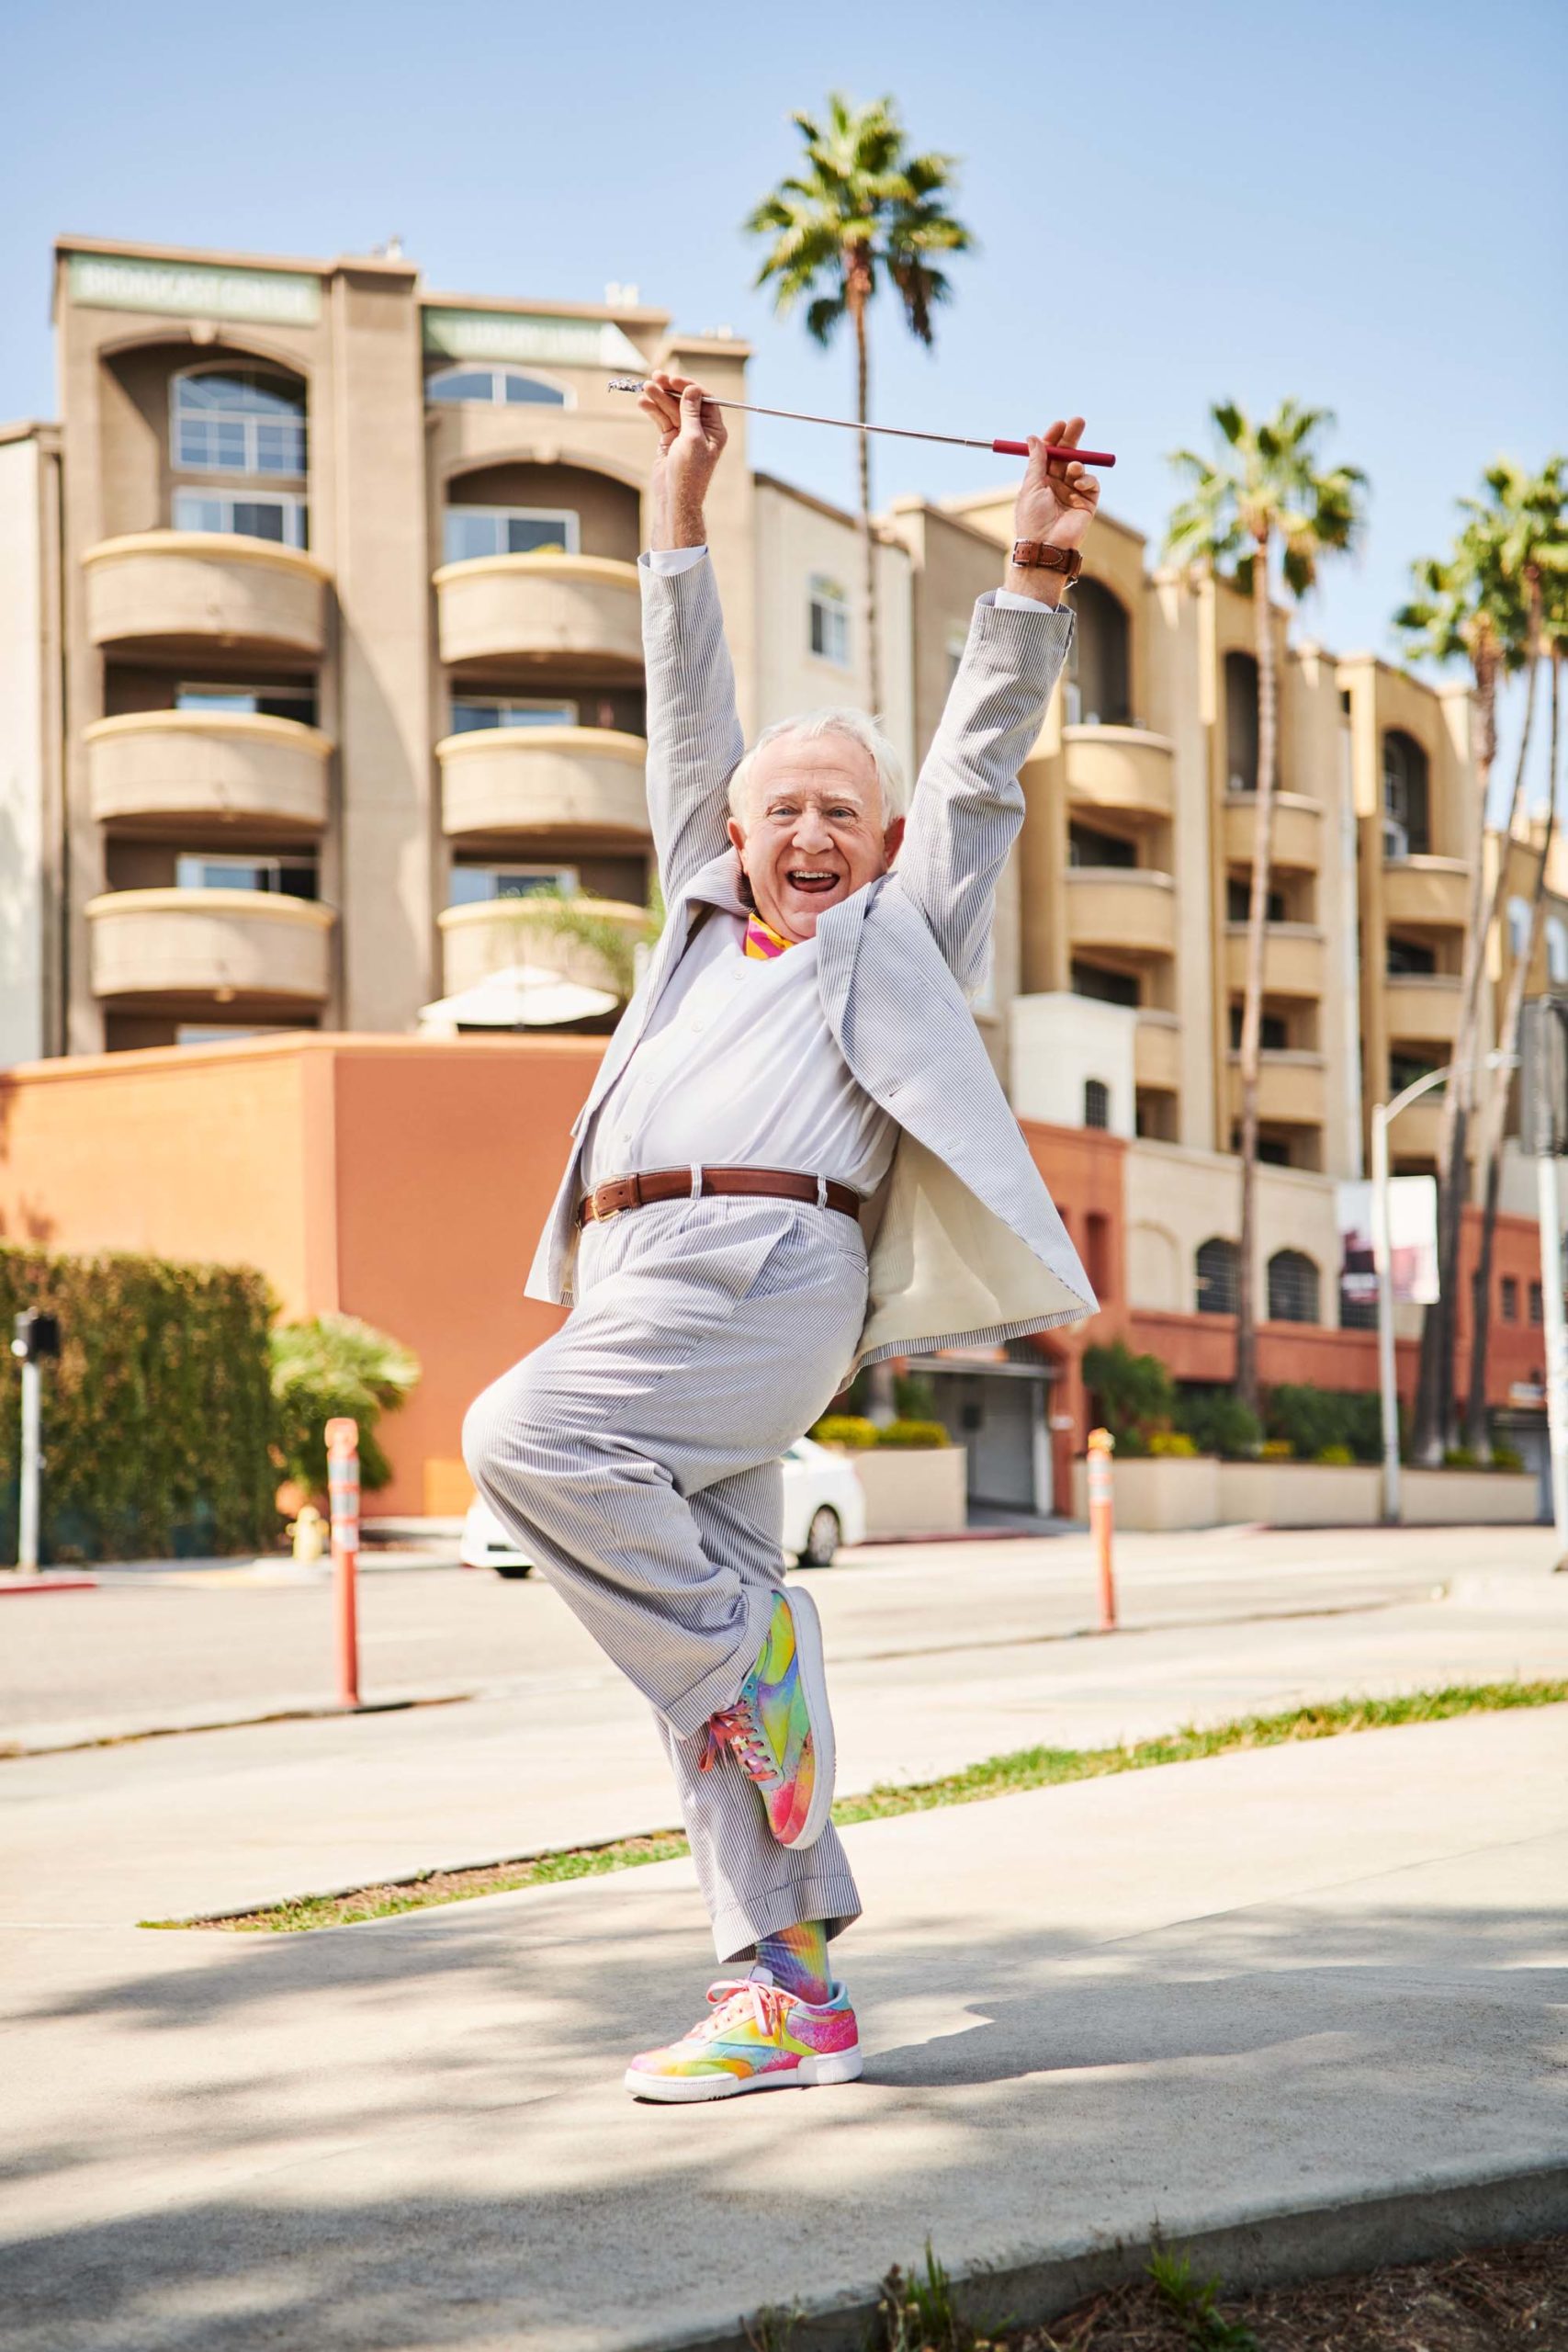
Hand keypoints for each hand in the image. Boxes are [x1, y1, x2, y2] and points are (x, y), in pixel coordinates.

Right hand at [638, 370, 727, 548]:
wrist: (674, 498)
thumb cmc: (689, 473)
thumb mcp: (692, 439)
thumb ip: (691, 413)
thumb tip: (693, 389)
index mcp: (714, 429)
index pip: (703, 399)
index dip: (688, 387)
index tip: (673, 379)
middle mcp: (701, 430)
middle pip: (685, 401)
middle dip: (670, 389)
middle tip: (655, 377)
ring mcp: (684, 434)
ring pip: (671, 409)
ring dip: (658, 398)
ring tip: (645, 388)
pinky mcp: (669, 440)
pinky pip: (661, 420)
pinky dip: (652, 410)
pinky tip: (643, 403)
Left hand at [1012, 416, 1100, 548]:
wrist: (1046, 544)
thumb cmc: (1032, 518)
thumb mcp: (1031, 485)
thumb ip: (1036, 461)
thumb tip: (1033, 438)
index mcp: (1041, 481)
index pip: (1049, 454)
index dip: (1054, 438)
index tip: (1059, 424)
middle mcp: (1057, 485)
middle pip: (1066, 456)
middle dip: (1072, 438)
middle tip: (1078, 421)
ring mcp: (1073, 493)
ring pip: (1079, 467)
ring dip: (1077, 463)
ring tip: (1073, 468)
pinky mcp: (1087, 503)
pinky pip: (1092, 483)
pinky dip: (1087, 478)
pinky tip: (1079, 482)